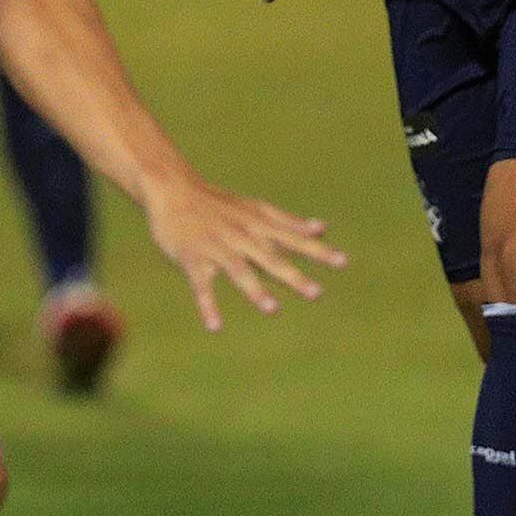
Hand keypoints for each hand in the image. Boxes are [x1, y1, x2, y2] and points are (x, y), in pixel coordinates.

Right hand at [147, 175, 345, 329]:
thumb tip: (321, 229)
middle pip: (271, 258)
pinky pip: (201, 285)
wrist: (173, 189)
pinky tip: (215, 326)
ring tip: (273, 309)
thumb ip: (288, 223)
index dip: (318, 251)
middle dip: (294, 276)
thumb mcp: (256, 209)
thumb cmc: (219, 204)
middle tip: (316, 294)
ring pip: (238, 271)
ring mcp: (217, 247)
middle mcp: (242, 236)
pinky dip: (208, 305)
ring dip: (255, 290)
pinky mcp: (192, 258)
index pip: (294, 239)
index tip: (342, 262)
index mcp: (259, 225)